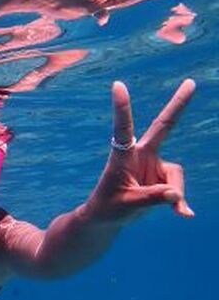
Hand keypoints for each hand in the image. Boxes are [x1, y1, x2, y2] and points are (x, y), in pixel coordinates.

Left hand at [86, 79, 194, 222]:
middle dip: (178, 105)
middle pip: (163, 127)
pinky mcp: (162, 177)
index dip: (122, 108)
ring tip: (166, 211)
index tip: (117, 85)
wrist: (108, 217)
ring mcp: (153, 164)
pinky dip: (179, 202)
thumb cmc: (109, 208)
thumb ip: (152, 199)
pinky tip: (183, 214)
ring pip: (175, 176)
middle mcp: (139, 154)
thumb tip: (175, 195)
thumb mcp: (128, 205)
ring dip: (173, 194)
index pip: (123, 128)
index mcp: (122, 155)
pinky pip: (177, 189)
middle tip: (191, 82)